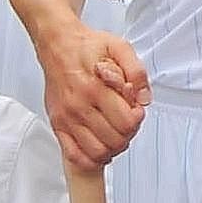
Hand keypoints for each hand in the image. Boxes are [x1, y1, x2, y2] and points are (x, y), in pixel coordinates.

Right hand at [40, 26, 148, 172]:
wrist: (58, 44)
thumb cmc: (87, 47)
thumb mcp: (119, 48)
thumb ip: (137, 72)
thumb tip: (143, 99)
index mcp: (95, 88)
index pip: (126, 122)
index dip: (137, 120)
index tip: (136, 111)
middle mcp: (78, 105)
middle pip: (114, 140)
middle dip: (128, 134)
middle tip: (127, 121)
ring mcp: (66, 118)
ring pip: (97, 152)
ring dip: (113, 147)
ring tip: (115, 133)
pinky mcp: (58, 124)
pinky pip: (75, 155)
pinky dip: (91, 158)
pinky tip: (100, 146)